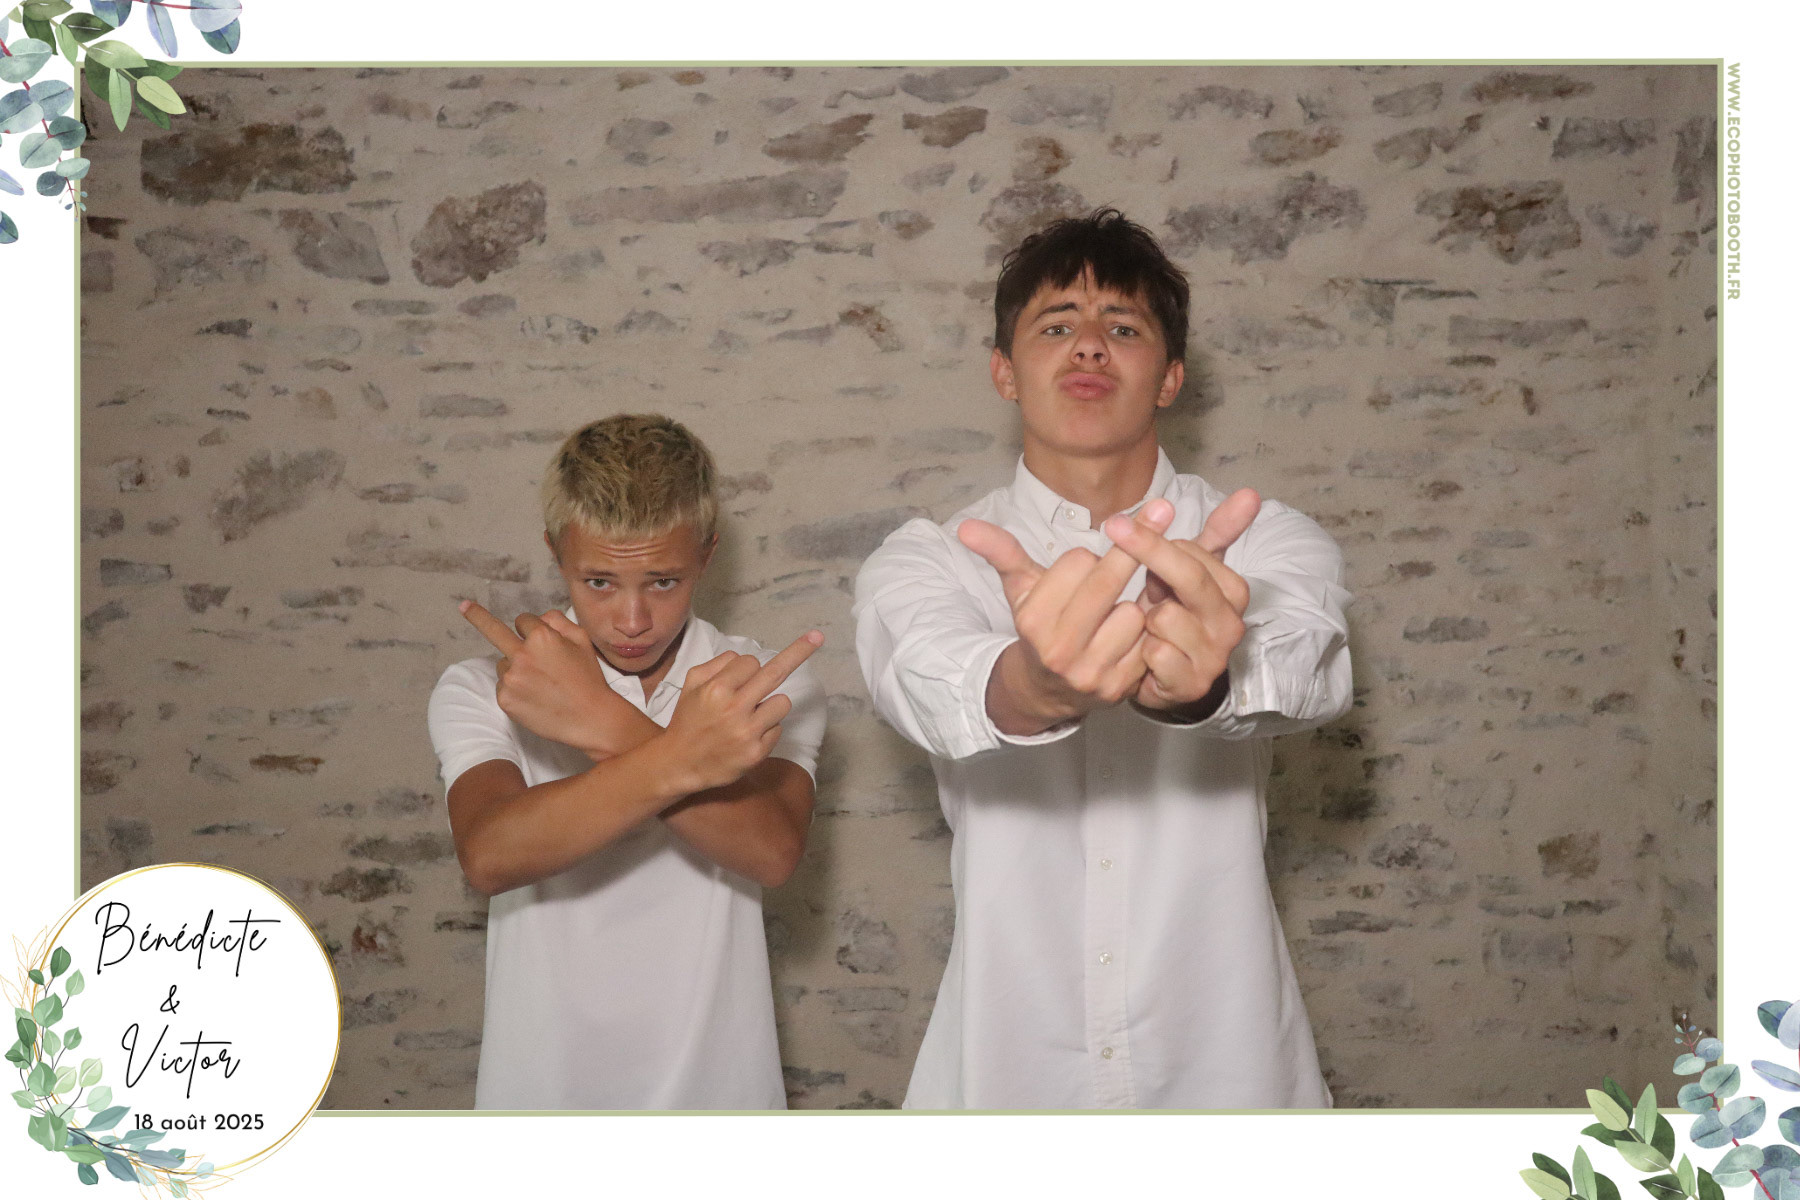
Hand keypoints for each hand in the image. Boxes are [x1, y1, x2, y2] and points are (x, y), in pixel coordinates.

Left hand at [459, 600, 635, 757]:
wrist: (590, 719)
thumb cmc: (588, 678)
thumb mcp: (582, 640)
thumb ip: (558, 620)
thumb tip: (537, 617)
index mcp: (541, 637)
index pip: (524, 620)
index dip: (534, 628)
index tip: (534, 631)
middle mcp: (521, 655)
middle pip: (493, 630)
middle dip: (477, 616)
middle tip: (463, 606)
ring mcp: (510, 679)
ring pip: (503, 663)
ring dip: (515, 667)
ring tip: (542, 683)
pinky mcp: (505, 699)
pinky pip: (503, 685)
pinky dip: (515, 688)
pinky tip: (535, 697)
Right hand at [660, 630, 823, 793]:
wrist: (680, 763)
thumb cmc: (688, 719)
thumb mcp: (691, 684)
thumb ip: (716, 664)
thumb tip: (745, 659)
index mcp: (717, 689)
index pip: (750, 662)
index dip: (747, 668)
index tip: (745, 674)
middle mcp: (734, 708)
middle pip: (775, 673)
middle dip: (799, 651)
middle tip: (818, 637)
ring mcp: (748, 732)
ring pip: (782, 702)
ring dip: (770, 704)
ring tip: (749, 716)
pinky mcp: (757, 753)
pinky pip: (777, 728)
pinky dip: (766, 729)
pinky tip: (746, 736)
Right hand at [957, 503, 1174, 726]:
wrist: (1045, 691)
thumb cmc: (1040, 627)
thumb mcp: (1019, 589)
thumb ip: (1000, 552)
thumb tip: (965, 525)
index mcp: (1033, 620)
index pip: (1079, 560)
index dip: (1085, 557)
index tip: (1083, 566)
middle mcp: (1060, 649)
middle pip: (1107, 581)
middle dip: (1129, 553)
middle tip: (1148, 530)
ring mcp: (1091, 672)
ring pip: (1133, 612)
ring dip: (1132, 606)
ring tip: (1117, 612)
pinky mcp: (1119, 689)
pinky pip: (1149, 642)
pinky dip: (1145, 634)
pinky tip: (1134, 634)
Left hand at [1102, 491, 1258, 709]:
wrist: (1166, 676)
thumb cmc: (1175, 615)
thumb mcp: (1192, 571)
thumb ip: (1220, 533)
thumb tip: (1251, 493)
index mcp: (1233, 592)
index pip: (1196, 553)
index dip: (1157, 543)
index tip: (1131, 535)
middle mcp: (1230, 624)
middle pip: (1188, 578)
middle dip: (1147, 553)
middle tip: (1113, 528)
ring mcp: (1213, 656)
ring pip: (1165, 618)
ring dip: (1144, 619)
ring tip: (1146, 625)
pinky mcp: (1191, 685)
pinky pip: (1156, 655)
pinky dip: (1142, 652)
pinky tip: (1144, 653)